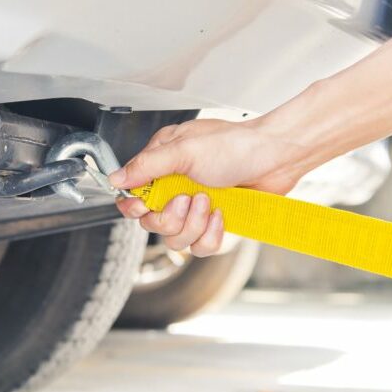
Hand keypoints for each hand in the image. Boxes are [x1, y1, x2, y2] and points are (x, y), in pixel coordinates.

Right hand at [110, 118, 311, 255]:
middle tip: (188, 198)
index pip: (132, 197)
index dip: (134, 207)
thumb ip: (146, 166)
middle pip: (152, 224)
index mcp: (162, 166)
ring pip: (175, 239)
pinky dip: (211, 235)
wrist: (275, 156)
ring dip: (192, 225)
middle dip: (170, 217)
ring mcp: (195, 208)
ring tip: (209, 203)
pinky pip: (200, 247)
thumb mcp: (183, 149)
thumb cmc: (234, 144)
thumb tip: (116, 179)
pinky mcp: (214, 224)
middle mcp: (175, 189)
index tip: (144, 206)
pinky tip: (221, 215)